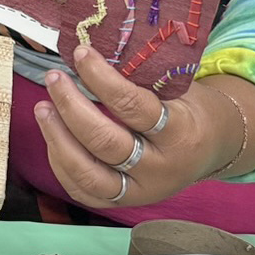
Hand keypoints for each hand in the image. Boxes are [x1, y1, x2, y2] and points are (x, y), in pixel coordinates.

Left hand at [35, 45, 244, 208]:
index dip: (102, 79)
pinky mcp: (124, 202)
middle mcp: (162, 169)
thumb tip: (86, 52)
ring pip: (88, 173)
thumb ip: (138, 76)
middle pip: (105, 143)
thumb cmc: (186, 108)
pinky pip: (83, 190)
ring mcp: (142, 191)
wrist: (212, 147)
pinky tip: (52, 134)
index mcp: (180, 134)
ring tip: (42, 107)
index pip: (134, 107)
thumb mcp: (175, 88)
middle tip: (54, 78)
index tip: (81, 53)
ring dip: (57, 138)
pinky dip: (61, 162)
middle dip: (72, 107)